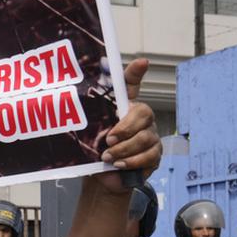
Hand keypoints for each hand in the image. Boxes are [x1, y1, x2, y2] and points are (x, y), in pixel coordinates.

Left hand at [94, 59, 161, 192]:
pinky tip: (119, 165)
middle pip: (144, 114)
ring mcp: (151, 136)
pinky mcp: (154, 155)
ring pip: (145, 138)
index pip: (132, 84)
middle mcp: (142, 118)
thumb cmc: (97, 150)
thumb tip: (82, 93)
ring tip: (107, 157)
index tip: (142, 61)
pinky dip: (132, 162)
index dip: (136, 72)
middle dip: (125, 129)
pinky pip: (148, 156)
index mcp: (126, 107)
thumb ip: (89, 115)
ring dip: (124, 149)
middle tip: (108, 140)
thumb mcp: (90, 132)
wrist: (102, 176)